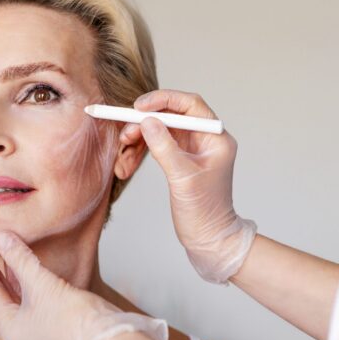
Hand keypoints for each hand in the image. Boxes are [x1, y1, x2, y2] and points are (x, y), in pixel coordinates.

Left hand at [0, 232, 167, 339]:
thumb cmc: (73, 318)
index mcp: (10, 331)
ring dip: (16, 274)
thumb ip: (20, 259)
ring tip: (7, 251)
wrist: (107, 337)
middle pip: (4, 296)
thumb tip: (2, 237)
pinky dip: (32, 282)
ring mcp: (39, 333)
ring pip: (22, 297)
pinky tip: (31, 265)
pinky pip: (37, 300)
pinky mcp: (56, 327)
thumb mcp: (41, 283)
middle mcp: (22, 335)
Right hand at [121, 90, 256, 283]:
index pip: (189, 105)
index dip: (162, 100)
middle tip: (125, 135)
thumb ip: (164, 146)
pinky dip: (139, 152)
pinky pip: (156, 146)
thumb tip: (147, 121)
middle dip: (144, 124)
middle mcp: (205, 138)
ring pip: (159, 131)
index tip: (138, 107)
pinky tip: (126, 166)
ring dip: (138, 140)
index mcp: (215, 137)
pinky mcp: (180, 160)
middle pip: (170, 116)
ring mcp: (192, 149)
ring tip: (123, 158)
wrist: (208, 239)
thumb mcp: (182, 177)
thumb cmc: (204, 211)